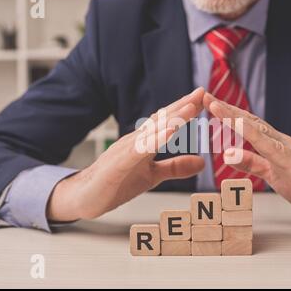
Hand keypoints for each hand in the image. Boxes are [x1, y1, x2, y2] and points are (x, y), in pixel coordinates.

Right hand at [47, 88, 205, 220]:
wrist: (85, 197)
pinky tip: (168, 134)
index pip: (166, 122)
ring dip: (171, 119)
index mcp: (144, 142)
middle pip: (161, 120)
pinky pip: (138, 150)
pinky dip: (154, 141)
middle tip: (202, 92)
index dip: (185, 109)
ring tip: (190, 108)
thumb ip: (175, 167)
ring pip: (151, 131)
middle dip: (182, 106)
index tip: (204, 98)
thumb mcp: (152, 176)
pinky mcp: (118, 164)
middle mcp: (135, 141)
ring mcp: (125, 150)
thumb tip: (201, 162)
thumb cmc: (116, 183)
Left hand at [204, 93, 290, 223]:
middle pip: (250, 121)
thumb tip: (227, 153)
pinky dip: (256, 141)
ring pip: (259, 131)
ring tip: (216, 108)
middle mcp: (280, 142)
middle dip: (226, 109)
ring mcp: (289, 151)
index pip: (247, 125)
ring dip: (236, 119)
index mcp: (273, 144)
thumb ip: (251, 163)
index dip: (227, 114)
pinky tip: (242, 133)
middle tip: (205, 96)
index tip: (208, 103)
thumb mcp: (271, 173)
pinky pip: (273, 151)